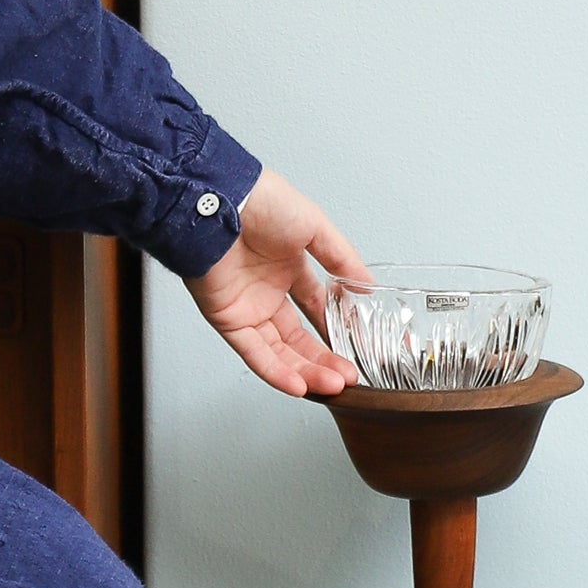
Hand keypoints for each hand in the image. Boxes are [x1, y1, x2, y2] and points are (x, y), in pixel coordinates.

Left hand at [188, 169, 368, 398]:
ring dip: (307, 371)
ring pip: (280, 350)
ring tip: (334, 384)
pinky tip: (300, 386)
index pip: (318, 309)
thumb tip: (367, 285)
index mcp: (288, 268)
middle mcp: (267, 291)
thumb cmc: (259, 202)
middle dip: (326, 359)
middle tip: (349, 375)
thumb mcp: (315, 227)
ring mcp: (247, 307)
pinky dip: (276, 371)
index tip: (362, 348)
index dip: (340, 330)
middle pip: (300, 337)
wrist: (219, 202)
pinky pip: (254, 353)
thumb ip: (342, 259)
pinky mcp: (227, 319)